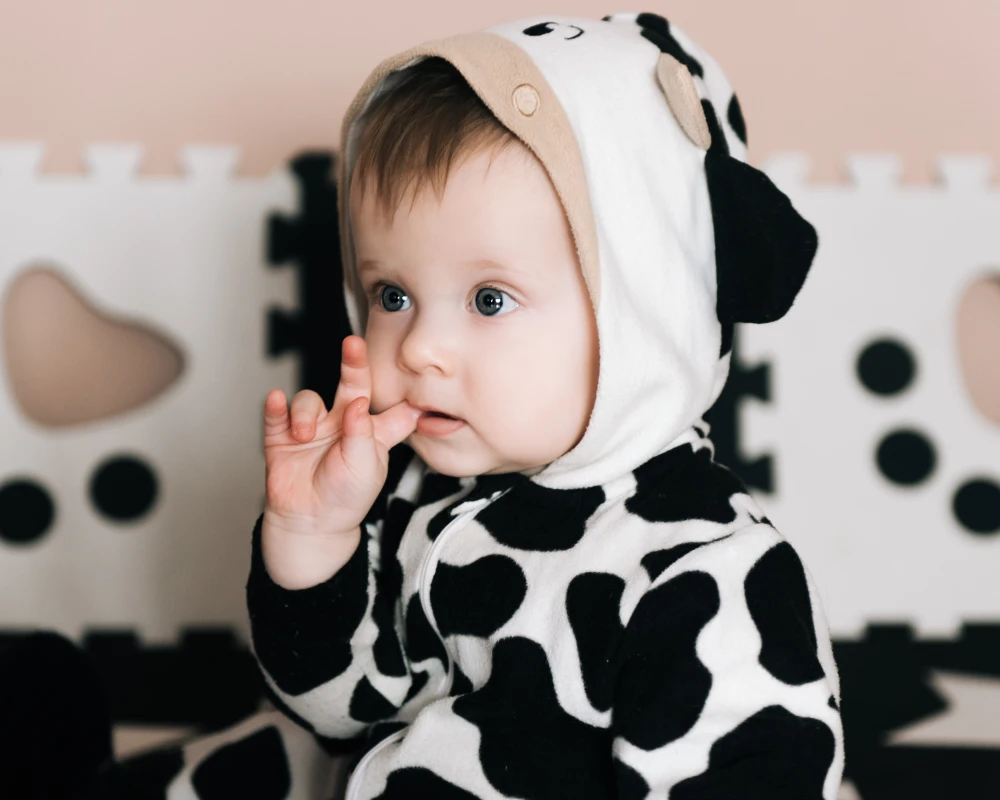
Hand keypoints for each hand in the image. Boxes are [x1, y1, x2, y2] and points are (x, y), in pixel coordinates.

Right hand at [261, 335, 420, 539]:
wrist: (310, 524)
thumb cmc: (346, 498)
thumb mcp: (366, 468)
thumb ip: (363, 434)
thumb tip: (357, 401)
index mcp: (372, 432)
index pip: (391, 408)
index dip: (402, 394)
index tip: (412, 372)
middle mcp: (343, 423)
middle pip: (351, 385)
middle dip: (353, 364)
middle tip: (354, 344)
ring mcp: (313, 428)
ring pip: (309, 401)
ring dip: (306, 413)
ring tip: (304, 434)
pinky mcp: (283, 437)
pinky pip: (276, 414)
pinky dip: (275, 406)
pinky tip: (276, 400)